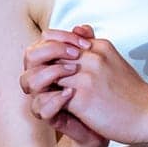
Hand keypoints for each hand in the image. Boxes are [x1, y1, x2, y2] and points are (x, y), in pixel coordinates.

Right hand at [20, 25, 105, 146]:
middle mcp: (45, 78)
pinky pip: (39, 107)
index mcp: (53, 61)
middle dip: (52, 50)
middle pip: (30, 56)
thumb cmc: (106, 90)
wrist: (119, 119)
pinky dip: (53, 100)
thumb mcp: (99, 63)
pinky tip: (70, 94)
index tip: (85, 42)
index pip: (43, 41)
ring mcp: (45, 96)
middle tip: (76, 55)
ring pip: (28, 81)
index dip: (61, 37)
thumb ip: (88, 44)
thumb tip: (82, 27)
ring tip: (74, 72)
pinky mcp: (51, 116)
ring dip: (50, 73)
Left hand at [24, 27, 147, 146]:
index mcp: (97, 46)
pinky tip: (55, 109)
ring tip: (45, 96)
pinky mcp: (82, 97)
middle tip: (39, 82)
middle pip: (46, 53)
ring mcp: (85, 76)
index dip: (44, 52)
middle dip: (37, 68)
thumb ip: (94, 45)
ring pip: (45, 74)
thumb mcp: (114, 59)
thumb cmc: (131, 92)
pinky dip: (49, 103)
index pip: (55, 38)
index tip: (45, 65)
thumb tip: (78, 30)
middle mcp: (90, 57)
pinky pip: (52, 96)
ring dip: (41, 87)